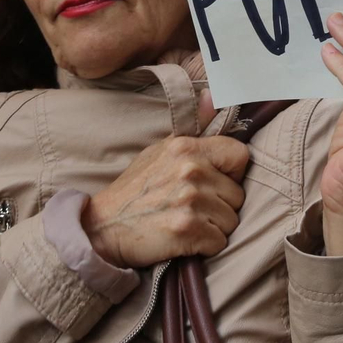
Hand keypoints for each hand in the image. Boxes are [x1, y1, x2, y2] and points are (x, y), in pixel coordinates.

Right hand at [80, 133, 250, 268]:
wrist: (102, 227)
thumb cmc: (135, 191)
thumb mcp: (160, 151)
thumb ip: (194, 129)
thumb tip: (211, 95)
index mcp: (186, 147)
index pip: (239, 155)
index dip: (232, 173)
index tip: (216, 183)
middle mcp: (191, 170)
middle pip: (237, 195)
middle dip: (220, 206)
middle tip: (192, 209)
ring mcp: (189, 200)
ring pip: (231, 221)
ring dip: (213, 228)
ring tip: (186, 223)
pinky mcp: (186, 229)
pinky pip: (219, 243)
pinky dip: (205, 247)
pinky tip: (184, 239)